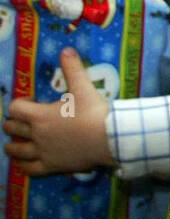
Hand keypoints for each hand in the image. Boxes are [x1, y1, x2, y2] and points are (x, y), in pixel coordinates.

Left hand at [3, 49, 112, 174]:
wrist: (109, 138)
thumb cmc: (94, 112)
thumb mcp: (83, 87)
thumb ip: (72, 68)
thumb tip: (66, 49)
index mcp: (40, 115)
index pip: (15, 108)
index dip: (19, 103)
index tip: (31, 101)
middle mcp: (37, 134)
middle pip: (11, 129)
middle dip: (13, 123)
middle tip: (24, 121)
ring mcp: (43, 152)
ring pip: (16, 151)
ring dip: (13, 145)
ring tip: (16, 143)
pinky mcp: (52, 165)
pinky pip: (29, 169)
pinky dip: (23, 165)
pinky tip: (24, 162)